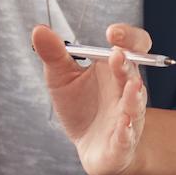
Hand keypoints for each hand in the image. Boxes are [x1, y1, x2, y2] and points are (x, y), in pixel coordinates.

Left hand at [31, 21, 150, 174]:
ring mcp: (128, 116)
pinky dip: (127, 130)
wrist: (89, 145)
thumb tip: (39, 29)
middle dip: (127, 64)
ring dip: (134, 96)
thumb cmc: (80, 106)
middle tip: (117, 54)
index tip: (112, 32)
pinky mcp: (122, 142)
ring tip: (132, 86)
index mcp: (116, 68)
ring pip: (135, 104)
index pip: (134, 46)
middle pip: (134, 72)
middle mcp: (127, 90)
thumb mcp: (61, 78)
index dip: (129, 37)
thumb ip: (54, 54)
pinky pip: (128, 136)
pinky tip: (123, 124)